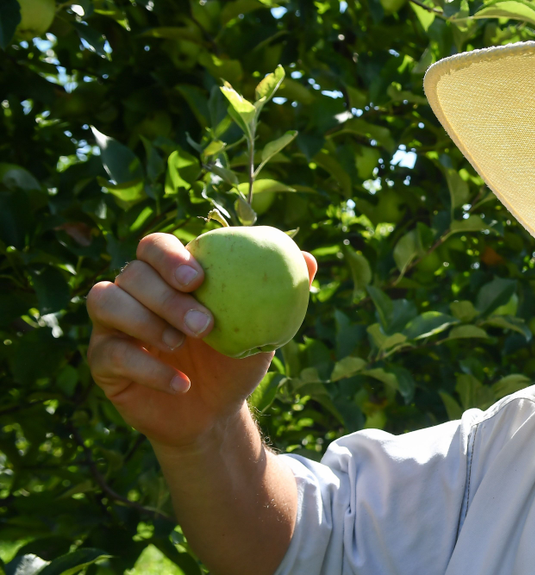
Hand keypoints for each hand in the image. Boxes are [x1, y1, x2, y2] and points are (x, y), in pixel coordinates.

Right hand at [86, 233, 317, 450]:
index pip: (154, 246)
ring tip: (182, 345)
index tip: (200, 278)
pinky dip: (148, 368)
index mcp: (169, 275)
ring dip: (146, 322)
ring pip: (105, 302)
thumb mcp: (265, 327)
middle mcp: (134, 292)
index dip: (169, 255)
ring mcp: (112, 324)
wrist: (215, 411)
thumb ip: (283, 293)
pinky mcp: (102, 361)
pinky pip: (110, 353)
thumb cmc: (237, 359)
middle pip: (132, 273)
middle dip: (166, 295)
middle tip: (204, 323)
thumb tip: (309, 261)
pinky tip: (182, 383)